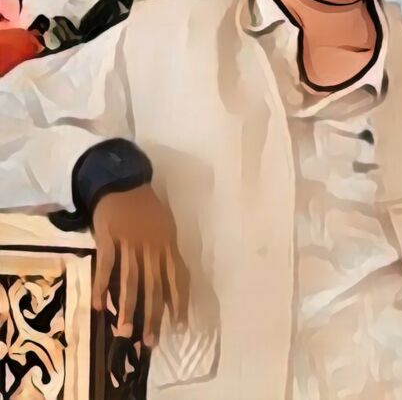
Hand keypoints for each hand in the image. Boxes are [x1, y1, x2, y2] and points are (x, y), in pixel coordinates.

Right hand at [91, 184, 189, 347]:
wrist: (123, 182)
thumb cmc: (147, 208)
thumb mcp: (166, 228)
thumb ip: (167, 254)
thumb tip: (171, 284)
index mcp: (167, 244)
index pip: (177, 278)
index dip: (178, 302)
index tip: (178, 327)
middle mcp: (151, 246)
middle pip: (153, 285)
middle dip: (152, 315)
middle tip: (149, 342)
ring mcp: (130, 243)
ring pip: (130, 280)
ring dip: (127, 308)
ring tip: (125, 332)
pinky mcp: (109, 238)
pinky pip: (106, 266)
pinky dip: (102, 286)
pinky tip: (99, 306)